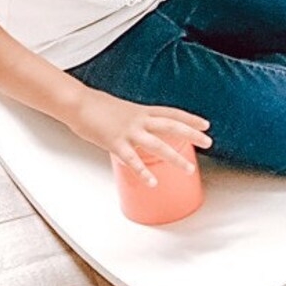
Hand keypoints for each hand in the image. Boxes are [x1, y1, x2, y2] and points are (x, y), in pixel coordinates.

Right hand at [70, 89, 210, 184]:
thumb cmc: (96, 107)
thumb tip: (139, 132)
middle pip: (171, 125)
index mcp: (141, 111)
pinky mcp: (115, 142)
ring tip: (188, 168)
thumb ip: (133, 122)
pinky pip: (133, 160)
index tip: (206, 125)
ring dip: (175, 157)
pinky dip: (143, 172)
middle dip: (191, 134)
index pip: (171, 113)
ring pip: (158, 145)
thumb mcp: (121, 110)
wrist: (77, 103)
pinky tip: (153, 182)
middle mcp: (139, 120)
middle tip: (208, 142)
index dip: (190, 118)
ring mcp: (128, 131)